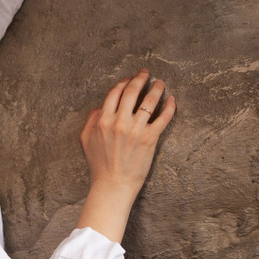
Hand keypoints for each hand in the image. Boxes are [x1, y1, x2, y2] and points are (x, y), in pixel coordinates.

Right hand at [79, 70, 174, 194]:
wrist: (113, 185)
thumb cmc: (99, 165)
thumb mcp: (86, 140)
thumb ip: (91, 120)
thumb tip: (99, 108)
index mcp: (103, 120)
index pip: (115, 92)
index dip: (123, 82)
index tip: (130, 78)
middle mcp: (119, 122)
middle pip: (132, 91)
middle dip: (140, 78)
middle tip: (146, 73)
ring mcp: (135, 130)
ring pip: (149, 101)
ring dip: (156, 88)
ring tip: (160, 83)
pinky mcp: (150, 139)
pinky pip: (163, 118)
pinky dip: (169, 107)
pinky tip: (172, 100)